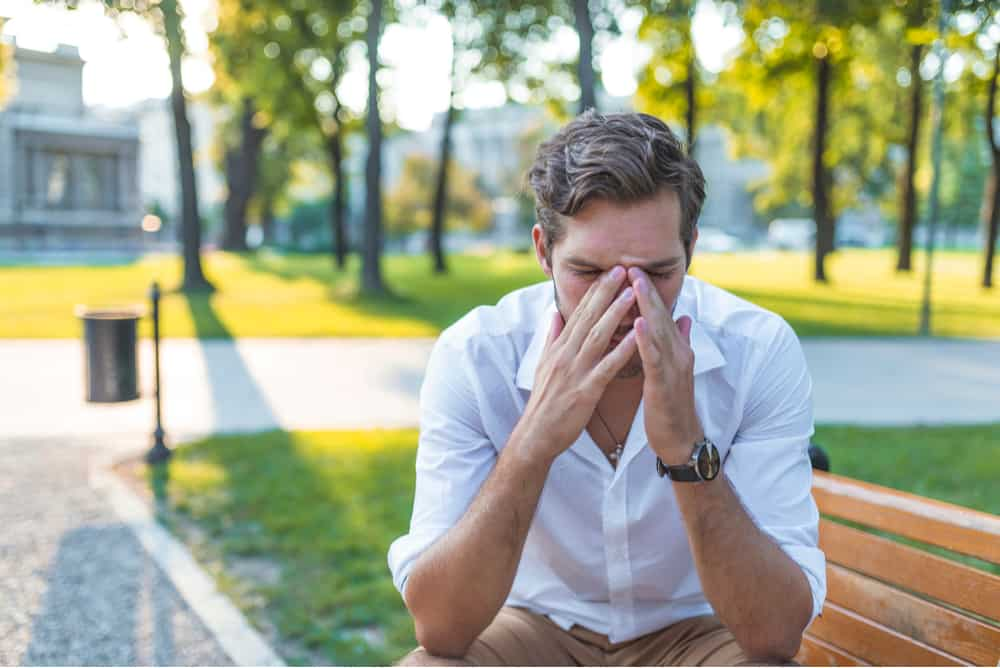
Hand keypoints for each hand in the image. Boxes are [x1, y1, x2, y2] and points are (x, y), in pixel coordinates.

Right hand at [519, 266, 638, 462]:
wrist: (536, 434)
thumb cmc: (545, 402)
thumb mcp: (543, 364)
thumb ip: (552, 338)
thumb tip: (554, 315)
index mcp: (559, 347)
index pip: (578, 312)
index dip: (594, 291)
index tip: (609, 271)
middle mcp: (566, 354)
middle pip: (588, 317)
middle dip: (606, 292)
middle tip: (622, 269)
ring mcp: (575, 371)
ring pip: (598, 336)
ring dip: (615, 313)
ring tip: (631, 293)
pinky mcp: (585, 390)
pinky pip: (607, 367)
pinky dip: (621, 350)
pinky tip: (636, 337)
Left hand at [628, 267, 703, 465]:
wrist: (680, 440)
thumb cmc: (670, 405)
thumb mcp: (673, 370)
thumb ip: (677, 343)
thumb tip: (684, 318)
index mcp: (675, 350)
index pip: (660, 315)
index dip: (648, 293)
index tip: (632, 269)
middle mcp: (678, 353)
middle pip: (661, 316)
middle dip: (646, 290)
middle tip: (631, 264)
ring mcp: (673, 367)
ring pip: (659, 331)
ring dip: (647, 306)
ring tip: (634, 283)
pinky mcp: (665, 384)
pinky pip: (655, 358)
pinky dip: (647, 339)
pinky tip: (638, 323)